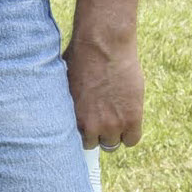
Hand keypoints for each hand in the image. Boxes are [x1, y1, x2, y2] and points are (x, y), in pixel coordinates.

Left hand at [65, 27, 143, 148]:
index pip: (74, 141)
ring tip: (114, 117)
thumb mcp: (63, 83)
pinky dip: (130, 133)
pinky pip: (132, 140)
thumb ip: (67, 103)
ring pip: (113, 144)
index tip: (84, 128)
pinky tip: (127, 120)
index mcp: (71, 118)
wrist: (104, 46)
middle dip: (97, 134)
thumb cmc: (80, 58)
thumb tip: (60, 111)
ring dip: (114, 133)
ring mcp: (113, 124)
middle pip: (95, 144)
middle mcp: (91, 125)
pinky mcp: (132, 118)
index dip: (81, 133)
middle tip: (101, 120)